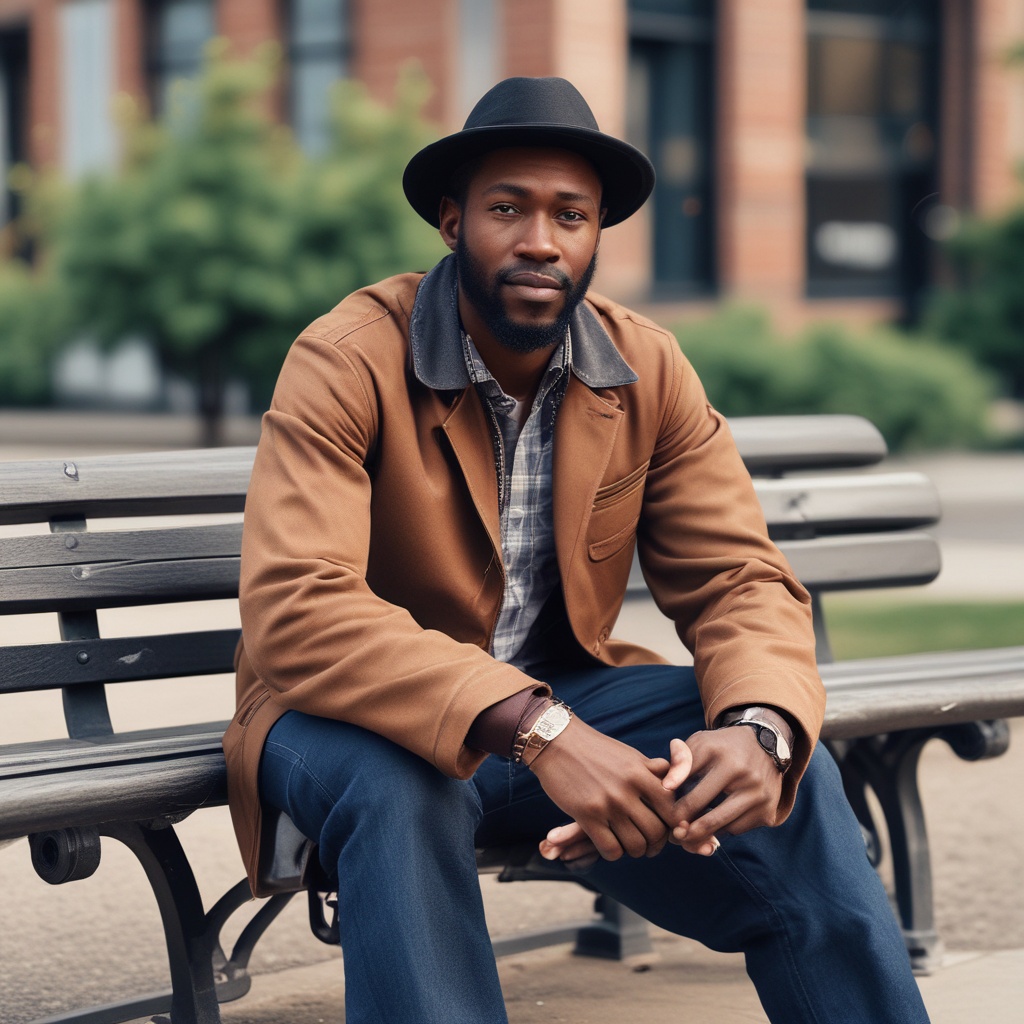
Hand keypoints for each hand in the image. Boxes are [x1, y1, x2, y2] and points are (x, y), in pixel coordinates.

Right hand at [529, 717, 676, 862]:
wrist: (556, 742)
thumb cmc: (595, 749)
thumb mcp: (628, 755)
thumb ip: (653, 770)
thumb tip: (675, 784)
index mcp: (640, 772)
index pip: (672, 808)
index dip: (673, 824)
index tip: (665, 828)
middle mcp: (627, 788)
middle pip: (656, 832)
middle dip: (655, 844)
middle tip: (648, 843)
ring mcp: (607, 803)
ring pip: (636, 845)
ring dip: (635, 851)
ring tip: (629, 845)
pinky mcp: (586, 815)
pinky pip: (611, 850)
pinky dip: (613, 853)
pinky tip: (609, 844)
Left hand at [668, 726, 783, 854]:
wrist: (766, 744)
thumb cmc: (722, 746)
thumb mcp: (699, 743)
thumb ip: (680, 761)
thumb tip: (667, 787)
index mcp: (725, 760)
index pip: (693, 797)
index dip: (675, 811)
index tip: (665, 816)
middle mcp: (747, 779)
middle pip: (709, 819)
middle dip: (687, 831)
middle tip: (674, 833)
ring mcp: (760, 797)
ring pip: (723, 828)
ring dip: (703, 834)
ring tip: (688, 832)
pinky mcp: (768, 812)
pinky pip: (737, 829)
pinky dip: (722, 829)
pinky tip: (712, 821)